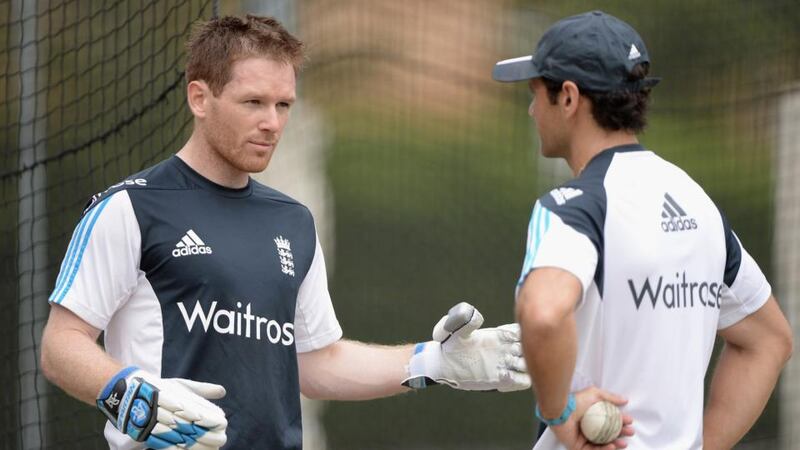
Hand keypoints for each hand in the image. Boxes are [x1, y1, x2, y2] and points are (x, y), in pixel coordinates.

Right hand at [97, 366, 226, 448]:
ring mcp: (156, 424)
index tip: (223, 424)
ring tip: (212, 448)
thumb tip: (223, 391)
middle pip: (191, 427)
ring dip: (197, 445)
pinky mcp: (147, 434)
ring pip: (180, 438)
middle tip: (222, 440)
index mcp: (175, 398)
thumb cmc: (160, 387)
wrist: (128, 391)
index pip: (198, 413)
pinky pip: (165, 446)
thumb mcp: (181, 385)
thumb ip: (202, 390)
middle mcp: (166, 411)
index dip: (211, 421)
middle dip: (208, 436)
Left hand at [403, 302, 530, 391]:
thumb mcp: (454, 331)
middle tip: (510, 349)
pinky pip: (524, 381)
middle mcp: (505, 349)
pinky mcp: (502, 381)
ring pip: (530, 364)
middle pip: (530, 347)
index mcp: (499, 335)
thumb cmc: (449, 345)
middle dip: (526, 348)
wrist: (444, 365)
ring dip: (525, 363)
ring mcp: (505, 365)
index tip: (507, 334)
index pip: (522, 330)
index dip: (520, 331)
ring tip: (506, 362)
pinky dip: (519, 379)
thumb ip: (463, 321)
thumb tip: (474, 313)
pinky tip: (502, 374)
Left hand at [549, 386, 633, 449]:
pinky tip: (612, 446)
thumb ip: (610, 397)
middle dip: (621, 434)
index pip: (610, 421)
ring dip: (616, 444)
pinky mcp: (578, 447)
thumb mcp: (595, 394)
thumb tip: (625, 399)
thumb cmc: (575, 401)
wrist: (561, 410)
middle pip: (608, 434)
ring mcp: (584, 438)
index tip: (630, 421)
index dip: (621, 422)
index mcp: (593, 417)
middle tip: (630, 432)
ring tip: (624, 442)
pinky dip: (604, 449)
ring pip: (603, 444)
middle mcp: (589, 428)